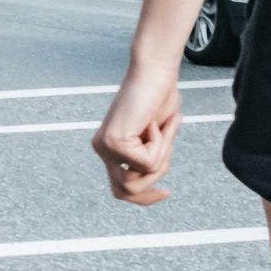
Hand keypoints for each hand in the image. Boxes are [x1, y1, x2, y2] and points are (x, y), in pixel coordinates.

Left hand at [92, 65, 183, 205]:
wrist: (155, 72)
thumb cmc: (159, 98)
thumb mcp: (156, 138)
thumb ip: (150, 159)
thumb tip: (151, 188)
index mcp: (109, 149)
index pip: (121, 190)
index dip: (144, 198)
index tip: (166, 192)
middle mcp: (102, 150)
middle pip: (128, 191)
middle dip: (156, 177)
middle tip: (168, 147)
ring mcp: (105, 147)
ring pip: (142, 177)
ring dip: (162, 155)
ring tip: (164, 127)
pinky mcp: (114, 142)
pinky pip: (149, 161)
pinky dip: (162, 142)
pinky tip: (156, 121)